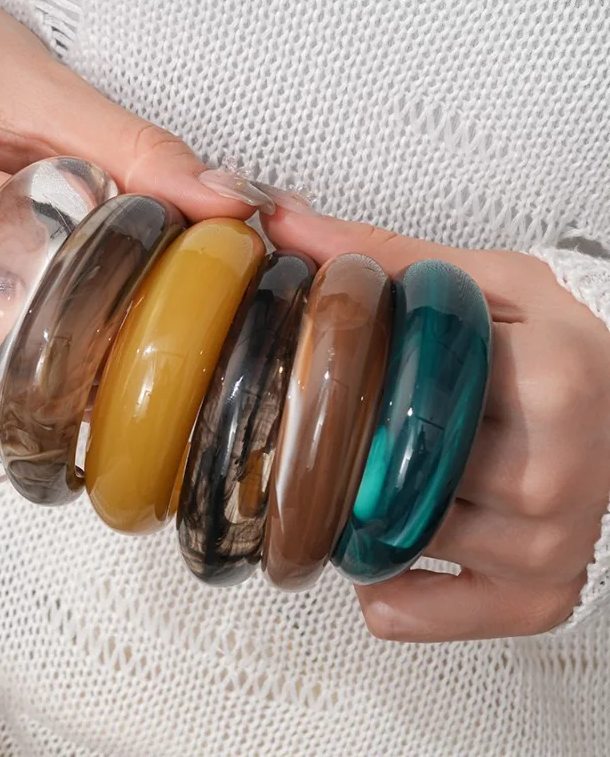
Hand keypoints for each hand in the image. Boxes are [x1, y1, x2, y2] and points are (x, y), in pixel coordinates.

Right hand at [0, 0, 251, 359]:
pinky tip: (31, 299)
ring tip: (67, 287)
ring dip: (38, 331)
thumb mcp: (46, 87)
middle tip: (116, 289)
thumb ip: (136, 150)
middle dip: (67, 313)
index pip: (16, 246)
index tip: (139, 250)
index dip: (91, 254)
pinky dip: (9, 334)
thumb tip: (220, 203)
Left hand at [263, 205, 609, 640]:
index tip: (304, 395)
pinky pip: (443, 618)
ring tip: (360, 487)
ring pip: (405, 548)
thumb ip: (379, 256)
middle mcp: (555, 470)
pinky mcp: (545, 593)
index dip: (337, 399)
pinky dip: (397, 600)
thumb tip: (284, 223)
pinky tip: (382, 566)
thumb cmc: (557, 344)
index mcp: (544, 379)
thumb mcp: (481, 281)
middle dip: (344, 464)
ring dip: (362, 523)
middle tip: (320, 443)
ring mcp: (554, 542)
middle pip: (397, 484)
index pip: (406, 401)